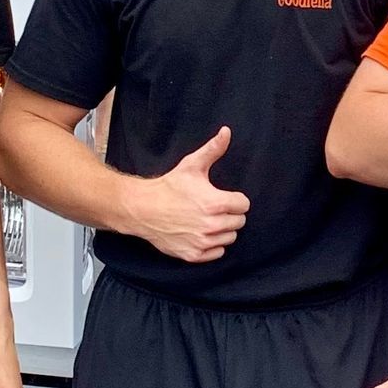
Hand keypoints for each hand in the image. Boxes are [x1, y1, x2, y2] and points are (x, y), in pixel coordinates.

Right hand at [129, 127, 250, 261]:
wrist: (143, 209)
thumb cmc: (169, 187)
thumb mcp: (192, 165)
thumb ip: (213, 149)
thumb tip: (226, 132)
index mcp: (215, 203)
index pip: (244, 205)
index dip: (235, 199)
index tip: (224, 197)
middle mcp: (211, 225)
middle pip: (239, 222)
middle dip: (230, 214)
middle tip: (214, 208)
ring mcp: (202, 242)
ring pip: (230, 238)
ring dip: (223, 230)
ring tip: (208, 219)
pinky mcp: (193, 255)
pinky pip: (218, 253)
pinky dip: (214, 245)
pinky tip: (202, 233)